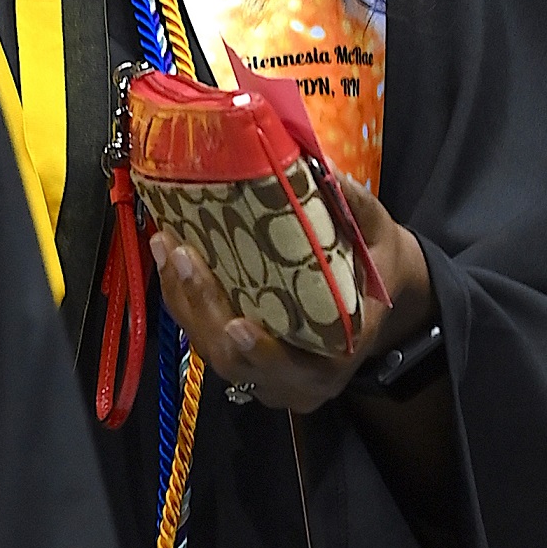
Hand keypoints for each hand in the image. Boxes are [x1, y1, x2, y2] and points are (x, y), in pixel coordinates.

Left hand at [152, 177, 432, 415]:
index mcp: (339, 355)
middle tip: (184, 257)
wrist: (379, 297)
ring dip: (183, 302)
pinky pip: (206, 339)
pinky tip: (169, 258)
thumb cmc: (377, 266)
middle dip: (205, 309)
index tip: (238, 325)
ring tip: (167, 247)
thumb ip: (354, 209)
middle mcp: (300, 379)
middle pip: (238, 361)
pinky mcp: (245, 361)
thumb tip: (322, 168)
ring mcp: (269, 376)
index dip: (264, 353)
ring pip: (213, 350)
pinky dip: (184, 302)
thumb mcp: (379, 237)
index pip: (297, 368)